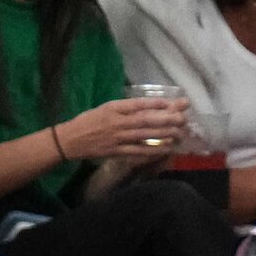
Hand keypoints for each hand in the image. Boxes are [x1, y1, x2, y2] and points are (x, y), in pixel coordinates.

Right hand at [56, 95, 187, 161]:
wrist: (71, 140)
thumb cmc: (88, 121)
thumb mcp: (105, 108)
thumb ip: (125, 108)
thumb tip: (147, 107)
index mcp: (114, 108)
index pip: (139, 104)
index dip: (157, 104)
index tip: (172, 103)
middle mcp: (118, 122)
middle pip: (147, 120)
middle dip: (167, 119)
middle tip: (183, 118)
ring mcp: (119, 138)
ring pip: (146, 136)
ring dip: (164, 135)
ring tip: (180, 133)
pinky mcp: (117, 152)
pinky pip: (139, 152)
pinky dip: (153, 151)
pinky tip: (166, 149)